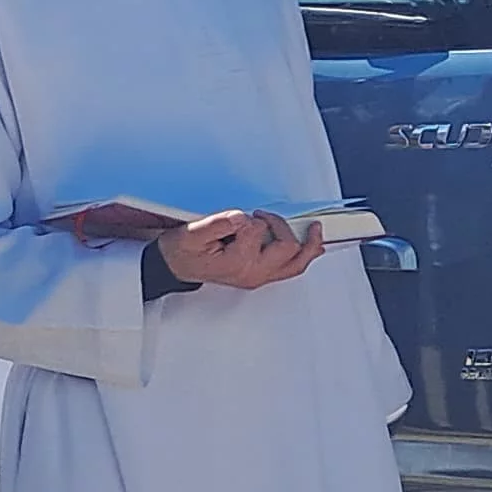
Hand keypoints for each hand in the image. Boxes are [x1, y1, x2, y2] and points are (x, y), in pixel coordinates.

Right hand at [158, 211, 326, 289]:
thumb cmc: (182, 252)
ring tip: (317, 230)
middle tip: (266, 215)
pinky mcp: (261, 275)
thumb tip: (242, 217)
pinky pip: (291, 268)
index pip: (258, 232)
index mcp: (237, 262)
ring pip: (296, 264)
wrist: (175, 267)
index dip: (251, 219)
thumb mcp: (191, 234)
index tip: (240, 216)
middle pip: (287, 250)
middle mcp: (253, 272)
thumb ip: (218, 224)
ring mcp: (259, 276)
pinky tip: (312, 245)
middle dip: (281, 227)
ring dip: (309, 246)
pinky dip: (304, 255)